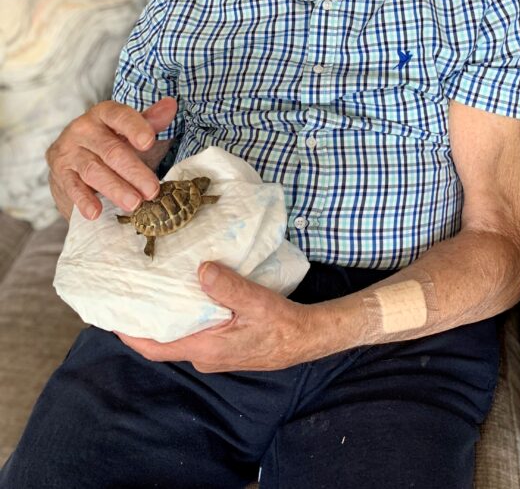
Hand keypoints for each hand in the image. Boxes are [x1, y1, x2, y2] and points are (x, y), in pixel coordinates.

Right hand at [47, 97, 176, 221]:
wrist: (76, 158)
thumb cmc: (113, 142)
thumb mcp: (132, 131)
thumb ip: (151, 120)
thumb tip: (170, 105)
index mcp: (104, 113)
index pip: (119, 116)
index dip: (134, 128)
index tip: (148, 142)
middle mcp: (83, 129)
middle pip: (110, 150)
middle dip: (133, 171)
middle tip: (152, 190)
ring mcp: (69, 151)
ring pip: (93, 170)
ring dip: (115, 188)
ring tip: (134, 203)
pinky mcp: (60, 174)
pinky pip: (72, 187)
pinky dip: (83, 200)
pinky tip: (95, 212)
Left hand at [115, 262, 314, 371]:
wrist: (304, 338)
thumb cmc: (281, 325)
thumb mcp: (255, 301)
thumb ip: (227, 287)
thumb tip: (201, 269)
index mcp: (205, 348)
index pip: (156, 347)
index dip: (131, 335)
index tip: (111, 318)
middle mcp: (204, 354)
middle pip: (163, 340)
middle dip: (144, 322)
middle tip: (129, 295)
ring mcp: (214, 352)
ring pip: (180, 335)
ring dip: (165, 316)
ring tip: (153, 290)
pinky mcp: (223, 345)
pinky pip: (195, 331)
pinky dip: (184, 315)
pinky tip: (187, 294)